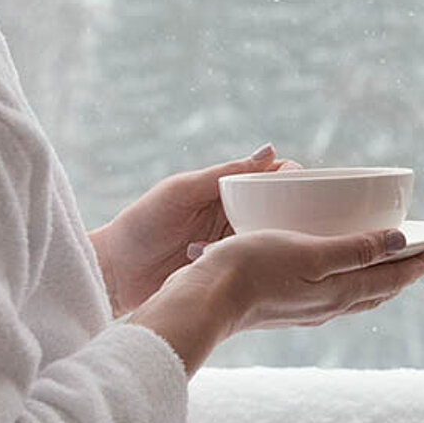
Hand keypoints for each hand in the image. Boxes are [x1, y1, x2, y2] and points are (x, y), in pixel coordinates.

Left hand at [90, 144, 296, 316]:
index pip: (272, 178)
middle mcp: (233, 216)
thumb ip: (225, 173)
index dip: (295, 182)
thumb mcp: (183, 191)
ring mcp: (230, 246)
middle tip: (302, 228)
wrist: (115, 273)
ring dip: (275, 244)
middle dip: (294, 217)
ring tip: (277, 251)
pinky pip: (253, 267)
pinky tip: (260, 273)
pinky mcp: (226, 272)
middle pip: (279, 211)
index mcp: (225, 189)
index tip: (308, 193)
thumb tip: (271, 149)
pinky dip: (257, 268)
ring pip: (270, 240)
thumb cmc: (142, 224)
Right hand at [188, 228, 423, 331]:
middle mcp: (327, 306)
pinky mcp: (284, 307)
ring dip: (375, 279)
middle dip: (400, 273)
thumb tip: (399, 243)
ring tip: (385, 265)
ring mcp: (305, 309)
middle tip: (420, 258)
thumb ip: (355, 249)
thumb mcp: (310, 253)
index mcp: (339, 292)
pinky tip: (333, 274)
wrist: (206, 299)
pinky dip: (347, 281)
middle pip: (376, 291)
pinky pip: (330, 294)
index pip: (389, 279)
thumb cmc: (254, 269)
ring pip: (353, 295)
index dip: (415, 265)